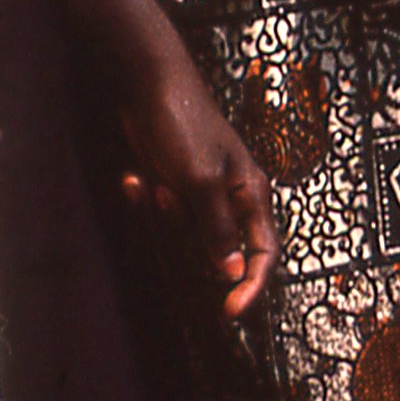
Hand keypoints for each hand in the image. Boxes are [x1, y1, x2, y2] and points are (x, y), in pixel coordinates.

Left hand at [117, 48, 277, 318]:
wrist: (148, 86)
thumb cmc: (184, 124)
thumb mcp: (202, 179)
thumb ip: (218, 229)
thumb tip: (234, 273)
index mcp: (251, 193)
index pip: (265, 252)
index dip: (253, 286)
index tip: (230, 313)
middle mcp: (232, 198)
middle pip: (222, 249)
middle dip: (189, 242)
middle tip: (168, 207)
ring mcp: (201, 196)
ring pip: (186, 237)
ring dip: (163, 219)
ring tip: (153, 182)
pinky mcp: (175, 191)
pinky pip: (162, 219)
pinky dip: (145, 206)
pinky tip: (134, 180)